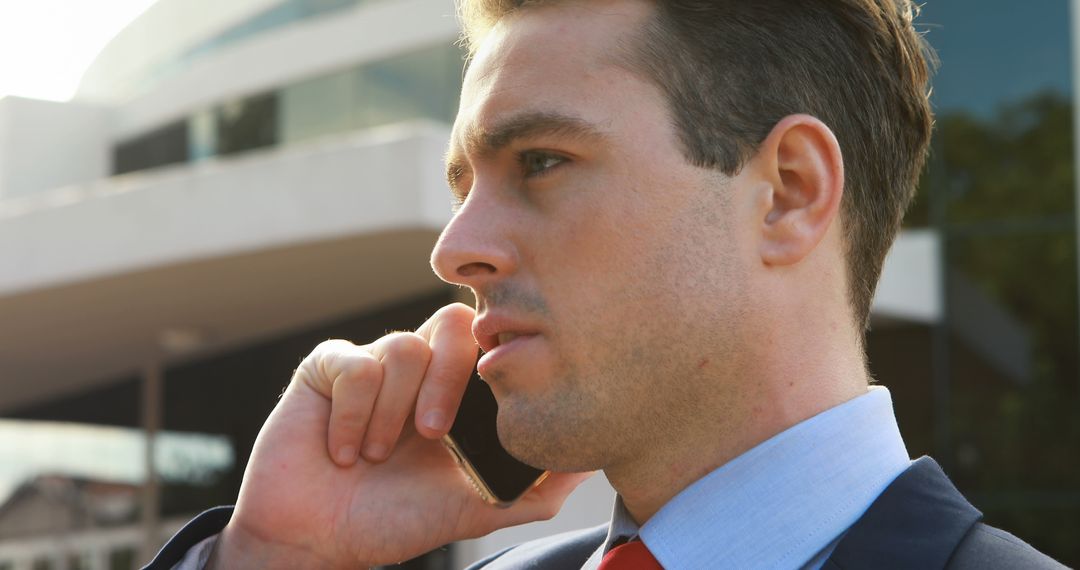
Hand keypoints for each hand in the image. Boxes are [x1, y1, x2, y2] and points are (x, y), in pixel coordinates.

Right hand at [208, 303, 590, 567]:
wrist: (316, 541)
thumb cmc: (393, 522)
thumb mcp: (474, 510)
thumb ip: (533, 490)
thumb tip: (588, 462)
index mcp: (457, 394)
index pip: (491, 341)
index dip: (496, 354)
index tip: (494, 392)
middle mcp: (419, 371)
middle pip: (455, 324)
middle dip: (448, 381)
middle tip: (432, 436)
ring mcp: (374, 364)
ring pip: (404, 345)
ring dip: (393, 410)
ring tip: (378, 457)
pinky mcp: (329, 367)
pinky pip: (354, 362)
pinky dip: (353, 414)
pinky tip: (344, 451)